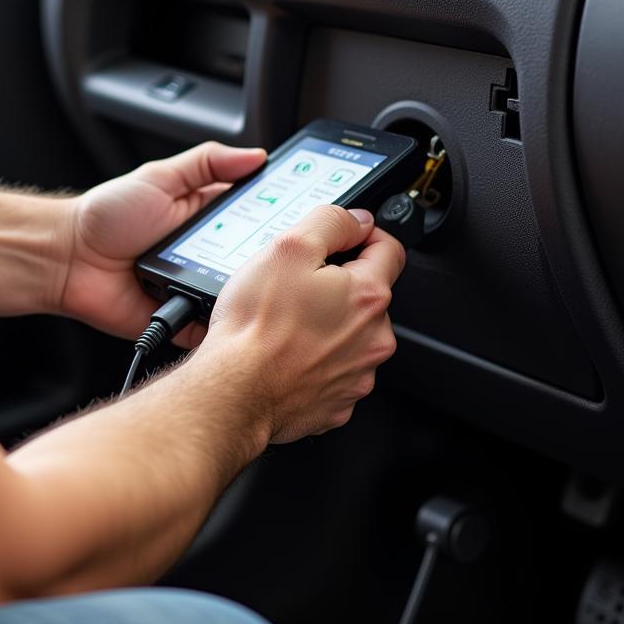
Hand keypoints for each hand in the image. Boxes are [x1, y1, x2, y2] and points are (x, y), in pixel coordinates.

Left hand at [59, 142, 266, 346]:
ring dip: (247, 289)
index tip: (304, 212)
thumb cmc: (105, 216)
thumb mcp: (160, 177)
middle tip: (286, 251)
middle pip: (254, 259)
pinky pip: (211, 327)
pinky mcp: (183, 320)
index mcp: (208, 217)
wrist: (68, 258)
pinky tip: (231, 312)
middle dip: (269, 257)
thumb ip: (207, 162)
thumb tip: (255, 155)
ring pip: (238, 294)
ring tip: (257, 282)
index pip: (257, 217)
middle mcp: (208, 253)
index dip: (280, 216)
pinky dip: (222, 323)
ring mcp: (195, 287)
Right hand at [196, 205, 403, 442]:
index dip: (361, 236)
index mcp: (368, 297)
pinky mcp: (337, 403)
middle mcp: (374, 339)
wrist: (234, 392)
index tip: (339, 240)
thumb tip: (356, 220)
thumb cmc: (256, 327)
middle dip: (336, 285)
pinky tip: (286, 352)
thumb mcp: (289, 247)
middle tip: (295, 286)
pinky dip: (313, 358)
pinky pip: (332, 369)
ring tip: (285, 322)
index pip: (389, 249)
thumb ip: (331, 222)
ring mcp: (357, 375)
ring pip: (349, 334)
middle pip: (366, 295)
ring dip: (325, 323)